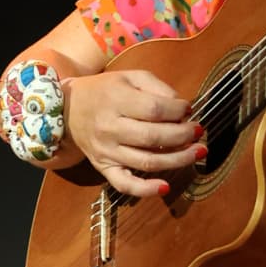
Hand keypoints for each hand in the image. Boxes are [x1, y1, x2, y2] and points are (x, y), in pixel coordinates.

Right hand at [65, 68, 204, 197]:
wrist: (67, 109)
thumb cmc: (105, 90)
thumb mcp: (130, 76)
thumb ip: (158, 87)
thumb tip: (183, 107)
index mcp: (117, 100)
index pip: (155, 109)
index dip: (178, 110)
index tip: (188, 108)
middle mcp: (110, 128)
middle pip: (154, 137)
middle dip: (183, 135)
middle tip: (198, 130)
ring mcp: (106, 151)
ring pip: (146, 162)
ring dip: (178, 160)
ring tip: (198, 152)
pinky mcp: (103, 168)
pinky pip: (124, 184)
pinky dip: (145, 190)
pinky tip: (165, 187)